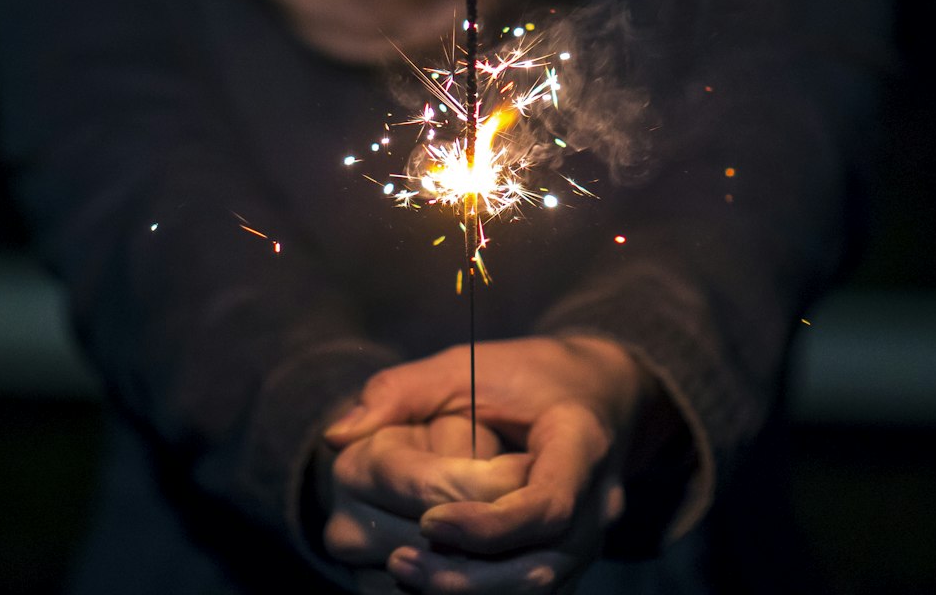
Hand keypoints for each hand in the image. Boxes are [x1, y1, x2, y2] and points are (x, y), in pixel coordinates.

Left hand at [324, 336, 646, 592]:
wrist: (598, 394)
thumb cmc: (526, 374)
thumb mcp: (468, 365)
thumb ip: (403, 392)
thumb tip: (337, 436)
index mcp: (581, 441)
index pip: (548, 504)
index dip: (489, 525)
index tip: (429, 518)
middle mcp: (597, 502)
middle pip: (541, 565)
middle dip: (469, 574)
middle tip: (398, 560)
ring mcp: (590, 539)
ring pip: (538, 590)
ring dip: (472, 592)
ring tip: (405, 573)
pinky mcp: (572, 560)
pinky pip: (534, 593)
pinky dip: (484, 594)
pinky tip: (430, 582)